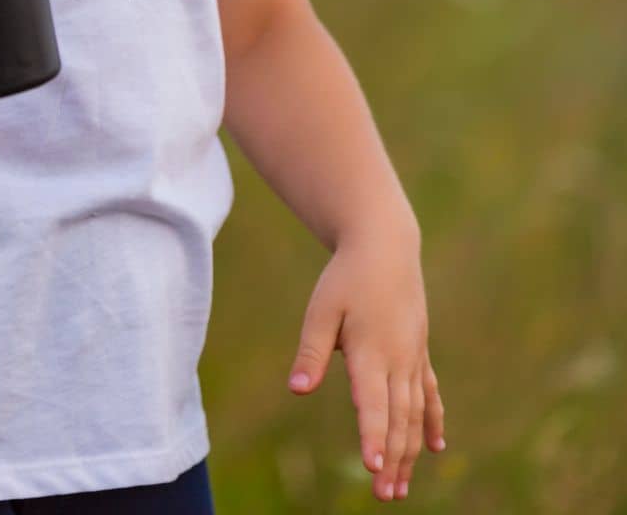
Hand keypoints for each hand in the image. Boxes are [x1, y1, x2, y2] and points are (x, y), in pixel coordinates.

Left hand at [286, 229, 446, 500]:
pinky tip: (435, 448)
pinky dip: (432, 421)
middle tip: (384, 496)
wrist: (384, 244)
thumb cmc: (346, 277)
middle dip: (393, 459)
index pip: (374, 402)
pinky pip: (429, 393)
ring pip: (415, 412)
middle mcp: (398, 359)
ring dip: (409, 451)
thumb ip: (312, 351)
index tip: (374, 467)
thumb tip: (297, 389)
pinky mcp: (418, 351)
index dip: (374, 435)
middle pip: (398, 418)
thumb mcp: (321, 309)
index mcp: (371, 351)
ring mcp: (413, 356)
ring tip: (400, 488)